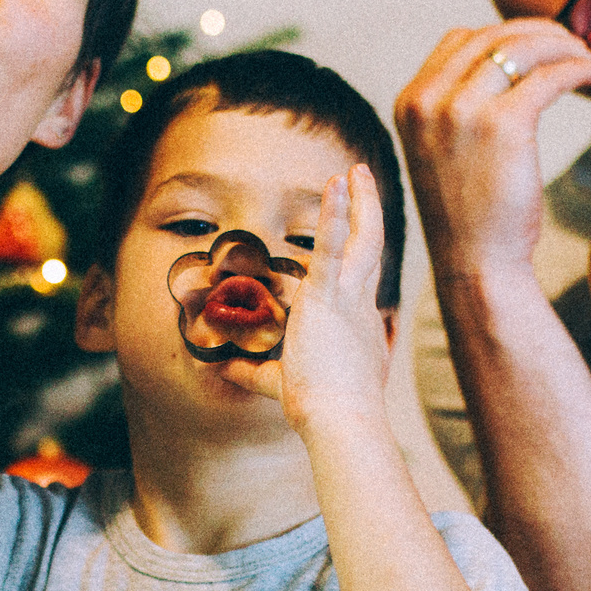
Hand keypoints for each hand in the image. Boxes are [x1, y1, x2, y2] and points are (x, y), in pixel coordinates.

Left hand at [223, 165, 389, 425]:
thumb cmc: (320, 409)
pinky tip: (337, 182)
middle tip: (361, 182)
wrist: (338, 420)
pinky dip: (335, 214)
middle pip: (369, 248)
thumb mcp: (280, 382)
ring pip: (363, 238)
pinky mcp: (329, 296)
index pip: (354, 280)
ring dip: (360, 202)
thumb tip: (221, 367)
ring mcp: (348, 298)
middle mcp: (358, 304)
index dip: (354, 256)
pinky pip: (335, 246)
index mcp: (353, 322)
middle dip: (367, 213)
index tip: (351, 235)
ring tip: (353, 170)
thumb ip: (251, 370)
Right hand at [393, 20, 590, 278]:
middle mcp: (428, 100)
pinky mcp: (504, 124)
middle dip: (539, 32)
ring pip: (522, 48)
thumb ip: (455, 107)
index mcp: (410, 103)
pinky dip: (579, 68)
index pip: (459, 39)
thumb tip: (500, 62)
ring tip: (589, 59)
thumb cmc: (470, 215)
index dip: (504, 34)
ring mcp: (462, 110)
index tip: (538, 45)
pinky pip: (550, 75)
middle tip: (573, 45)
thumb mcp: (443, 152)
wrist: (476, 265)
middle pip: (492, 35)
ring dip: (563, 45)